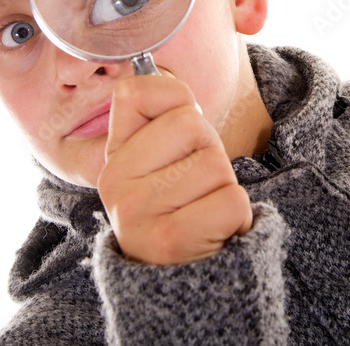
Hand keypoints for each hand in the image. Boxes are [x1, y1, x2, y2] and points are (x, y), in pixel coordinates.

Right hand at [97, 74, 253, 265]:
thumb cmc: (182, 207)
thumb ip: (160, 118)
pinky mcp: (168, 240)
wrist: (184, 280)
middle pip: (191, 123)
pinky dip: (236, 214)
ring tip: (202, 209)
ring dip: (224, 186)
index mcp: (113, 156)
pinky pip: (231, 199)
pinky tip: (212, 230)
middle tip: (196, 184)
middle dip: (210, 151)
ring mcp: (136, 212)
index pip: (138, 90)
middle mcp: (114, 182)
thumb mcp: (161, 162)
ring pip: (215, 163)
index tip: (178, 133)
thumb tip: (157, 70)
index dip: (174, 100)